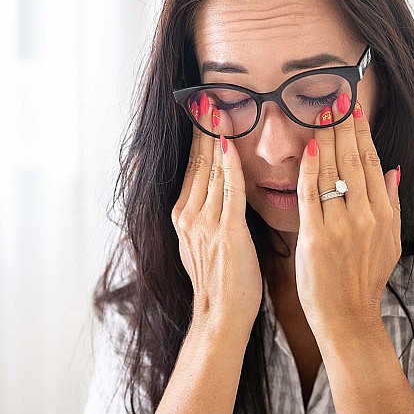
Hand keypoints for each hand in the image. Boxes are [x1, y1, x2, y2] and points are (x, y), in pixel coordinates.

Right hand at [171, 93, 262, 331]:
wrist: (221, 316)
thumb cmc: (222, 282)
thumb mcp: (205, 242)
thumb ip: (209, 213)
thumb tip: (218, 189)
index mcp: (183, 216)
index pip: (193, 167)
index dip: (198, 137)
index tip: (203, 110)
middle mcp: (188, 216)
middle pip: (198, 162)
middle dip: (203, 128)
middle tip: (206, 97)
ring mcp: (204, 224)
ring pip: (211, 170)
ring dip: (216, 136)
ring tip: (218, 107)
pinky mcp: (226, 232)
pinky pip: (229, 191)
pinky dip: (229, 164)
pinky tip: (230, 143)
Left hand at [294, 93, 401, 339]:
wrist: (347, 316)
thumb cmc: (364, 279)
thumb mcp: (390, 241)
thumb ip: (392, 203)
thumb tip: (394, 170)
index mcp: (384, 213)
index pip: (371, 161)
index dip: (361, 131)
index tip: (353, 108)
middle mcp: (365, 215)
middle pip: (352, 159)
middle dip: (342, 125)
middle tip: (334, 97)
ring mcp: (341, 226)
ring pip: (333, 171)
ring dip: (326, 137)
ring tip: (320, 112)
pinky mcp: (316, 238)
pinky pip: (311, 195)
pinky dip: (310, 170)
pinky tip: (308, 148)